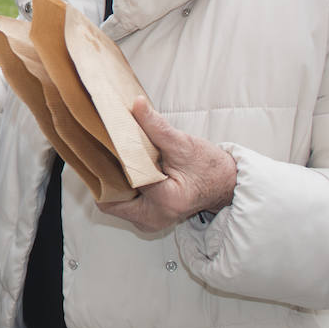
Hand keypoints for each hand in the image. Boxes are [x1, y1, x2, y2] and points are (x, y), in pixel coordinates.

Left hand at [97, 97, 236, 232]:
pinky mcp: (147, 220)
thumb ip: (156, 125)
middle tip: (104, 151)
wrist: (224, 185)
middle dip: (106, 175)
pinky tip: (124, 169)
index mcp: (165, 200)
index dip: (113, 160)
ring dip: (112, 181)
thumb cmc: (209, 167)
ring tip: (114, 158)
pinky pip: (122, 205)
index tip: (105, 143)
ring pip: (114, 203)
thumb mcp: (183, 143)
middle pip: (110, 198)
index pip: (125, 179)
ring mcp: (149, 223)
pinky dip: (121, 188)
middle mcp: (154, 218)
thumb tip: (136, 105)